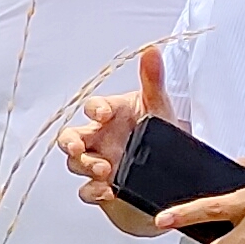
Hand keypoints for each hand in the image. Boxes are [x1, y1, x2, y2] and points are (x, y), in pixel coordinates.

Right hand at [60, 45, 169, 236]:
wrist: (175, 175)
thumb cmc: (161, 137)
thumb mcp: (160, 108)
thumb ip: (153, 80)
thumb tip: (152, 51)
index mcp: (111, 116)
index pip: (93, 107)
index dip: (94, 110)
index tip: (103, 114)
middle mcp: (100, 139)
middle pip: (70, 137)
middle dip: (70, 142)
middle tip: (79, 146)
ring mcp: (98, 162)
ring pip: (75, 163)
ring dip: (85, 166)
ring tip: (106, 170)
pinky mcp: (102, 187)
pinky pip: (87, 191)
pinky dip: (93, 191)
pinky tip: (107, 191)